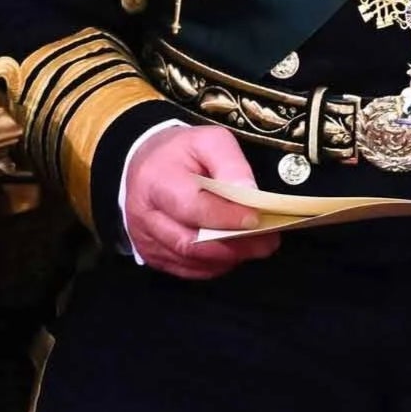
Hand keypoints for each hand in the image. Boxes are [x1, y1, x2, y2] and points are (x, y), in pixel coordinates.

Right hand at [122, 125, 284, 280]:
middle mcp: (144, 214)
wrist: (148, 165)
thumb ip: (230, 164)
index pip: (192, 207)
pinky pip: (189, 270)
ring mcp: (145, 239)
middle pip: (191, 242)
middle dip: (234, 245)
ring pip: (192, 261)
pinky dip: (215, 264)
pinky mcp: (152, 256)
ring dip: (228, 257)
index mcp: (155, 180)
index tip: (256, 218)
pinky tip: (232, 250)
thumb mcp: (208, 141)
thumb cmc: (180, 153)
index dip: (226, 217)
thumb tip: (250, 193)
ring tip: (256, 245)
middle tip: (266, 240)